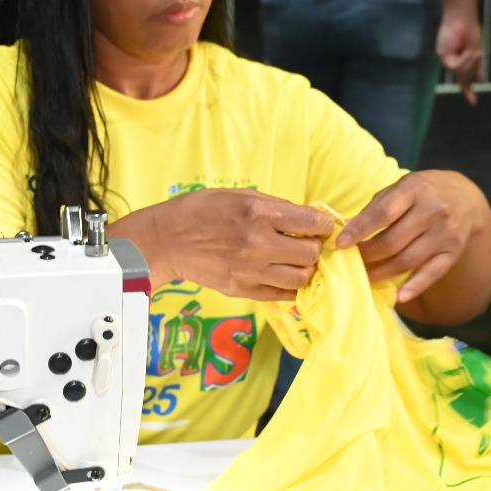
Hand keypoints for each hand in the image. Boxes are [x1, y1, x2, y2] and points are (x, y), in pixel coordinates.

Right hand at [119, 188, 334, 301]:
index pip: (312, 222)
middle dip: (314, 247)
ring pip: (301, 278)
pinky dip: (289, 287)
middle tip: (305, 243)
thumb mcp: (239, 195)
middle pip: (310, 253)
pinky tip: (282, 275)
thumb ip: (275, 205)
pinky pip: (281, 295)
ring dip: (303, 269)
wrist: (167, 240)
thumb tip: (306, 217)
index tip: (320, 225)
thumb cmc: (201, 211)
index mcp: (259, 213)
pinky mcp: (242, 290)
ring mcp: (250, 270)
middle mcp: (258, 243)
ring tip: (294, 261)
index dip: (323, 224)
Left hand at [337, 171, 485, 303]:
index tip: (340, 244)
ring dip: (382, 272)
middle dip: (368, 255)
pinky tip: (399, 296)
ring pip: (408, 260)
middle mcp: (433, 210)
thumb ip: (376, 207)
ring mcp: (445, 233)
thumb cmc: (422, 193)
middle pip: (393, 241)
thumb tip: (348, 231)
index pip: (383, 212)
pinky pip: (432, 272)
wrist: (467, 198)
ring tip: (365, 277)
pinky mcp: (453, 252)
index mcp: (415, 189)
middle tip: (352, 262)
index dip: (360, 230)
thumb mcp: (401, 188)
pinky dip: (415, 286)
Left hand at [437, 10, 482, 104]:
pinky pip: (456, 67)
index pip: (463, 80)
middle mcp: (451, 63)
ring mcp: (446, 60)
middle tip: (474, 52)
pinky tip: (468, 51)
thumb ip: (477, 68)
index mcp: (460, 62)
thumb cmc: (470, 31)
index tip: (474, 103)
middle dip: (471, 68)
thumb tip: (480, 82)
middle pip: (463, 78)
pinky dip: (464, 60)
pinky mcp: (442, 57)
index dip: (468, 91)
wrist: (463, 18)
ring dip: (470, 62)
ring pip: (460, 73)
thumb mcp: (477, 53)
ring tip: (472, 49)